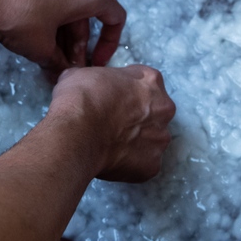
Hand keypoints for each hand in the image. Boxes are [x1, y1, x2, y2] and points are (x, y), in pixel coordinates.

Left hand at [0, 0, 125, 77]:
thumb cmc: (21, 17)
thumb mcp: (42, 48)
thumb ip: (59, 63)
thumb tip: (62, 74)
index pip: (114, 18)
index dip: (108, 44)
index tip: (95, 61)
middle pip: (88, 15)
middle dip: (78, 44)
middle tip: (66, 68)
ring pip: (70, 6)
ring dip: (64, 33)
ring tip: (50, 59)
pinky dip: (52, 18)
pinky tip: (38, 38)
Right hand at [50, 64, 175, 181]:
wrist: (77, 131)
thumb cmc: (81, 99)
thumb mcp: (82, 74)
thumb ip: (94, 79)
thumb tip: (84, 86)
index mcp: (150, 80)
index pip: (144, 83)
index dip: (126, 92)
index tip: (112, 99)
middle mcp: (163, 108)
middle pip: (154, 113)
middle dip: (137, 119)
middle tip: (112, 124)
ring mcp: (160, 138)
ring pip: (151, 141)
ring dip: (135, 143)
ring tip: (109, 145)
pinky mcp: (152, 165)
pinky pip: (143, 165)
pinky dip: (129, 165)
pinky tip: (109, 160)